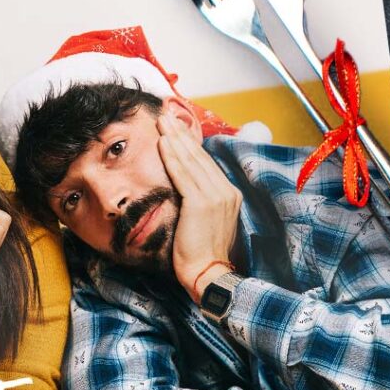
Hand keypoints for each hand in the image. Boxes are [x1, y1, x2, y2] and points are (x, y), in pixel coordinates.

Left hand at [157, 115, 241, 301]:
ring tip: (161, 123)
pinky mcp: (201, 203)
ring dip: (174, 139)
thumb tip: (183, 186)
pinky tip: (162, 143)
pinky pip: (182, 174)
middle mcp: (225, 191)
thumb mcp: (205, 220)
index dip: (189, 144)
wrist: (208, 273)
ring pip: (190, 161)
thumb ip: (199, 200)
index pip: (205, 163)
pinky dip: (171, 157)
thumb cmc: (201, 251)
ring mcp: (216, 196)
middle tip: (165, 116)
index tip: (176, 129)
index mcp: (228, 194)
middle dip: (180, 134)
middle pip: (199, 156)